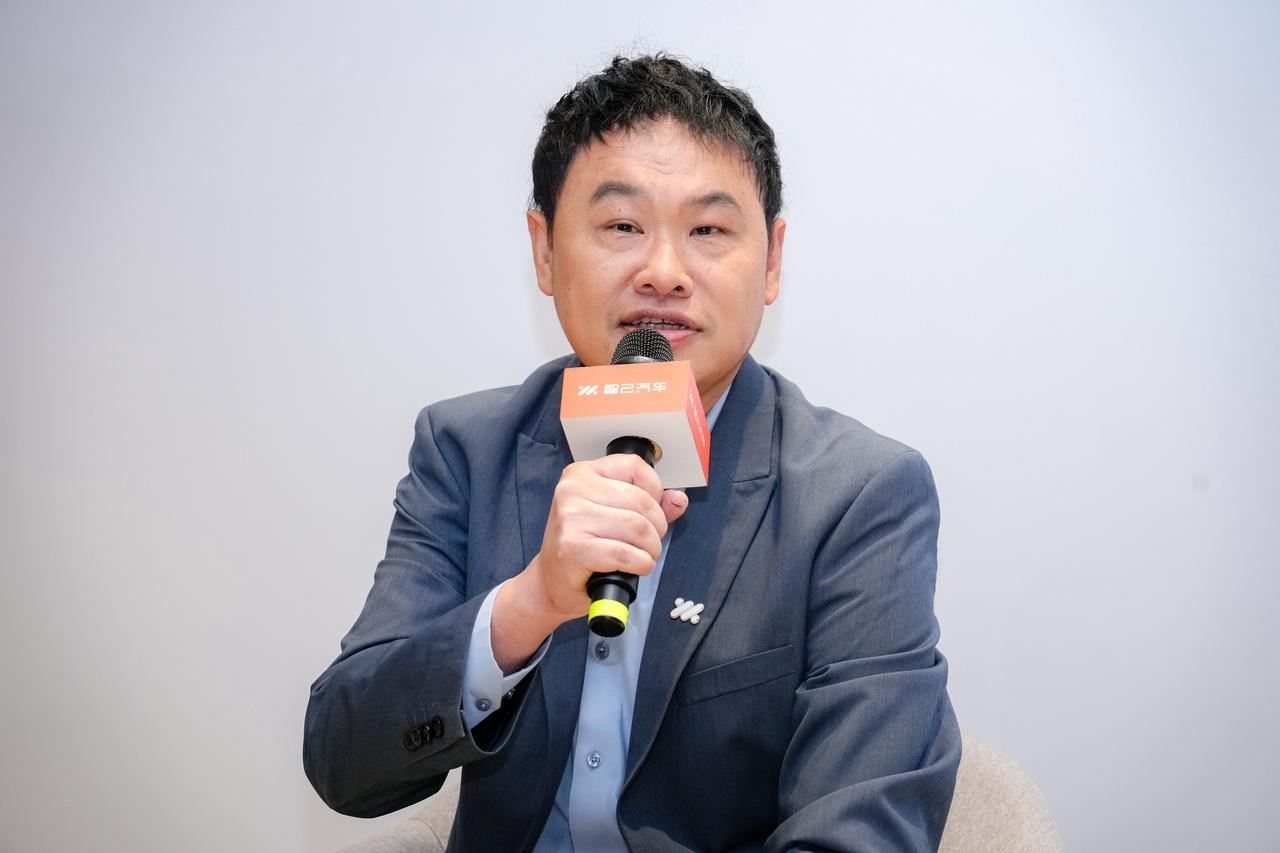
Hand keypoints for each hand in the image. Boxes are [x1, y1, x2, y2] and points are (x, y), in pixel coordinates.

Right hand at [492, 454, 688, 671]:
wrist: (550, 581)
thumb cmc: (581, 546)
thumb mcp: (613, 515)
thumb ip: (649, 504)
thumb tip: (678, 499)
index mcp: (582, 473)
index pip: (634, 466)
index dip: (654, 490)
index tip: (651, 511)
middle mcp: (572, 490)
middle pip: (641, 501)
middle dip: (657, 528)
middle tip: (649, 543)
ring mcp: (571, 518)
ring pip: (638, 528)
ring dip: (650, 549)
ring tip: (643, 556)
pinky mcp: (573, 547)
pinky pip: (625, 553)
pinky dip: (640, 564)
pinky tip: (636, 567)